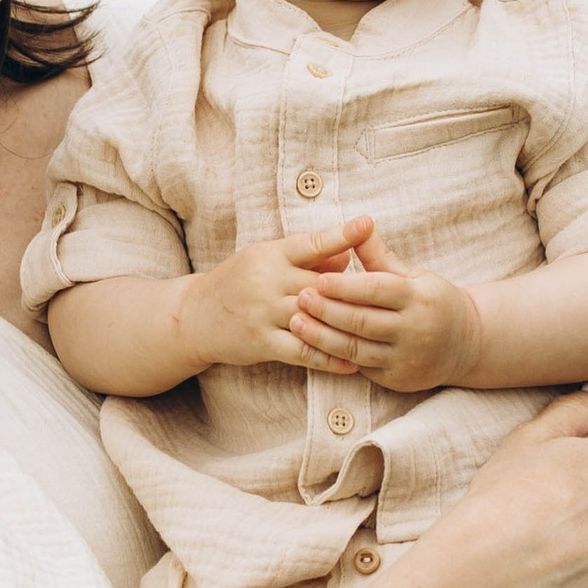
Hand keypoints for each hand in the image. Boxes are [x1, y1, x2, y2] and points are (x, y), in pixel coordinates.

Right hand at [172, 217, 377, 374]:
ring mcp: (263, 312)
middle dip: (353, 291)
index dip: (341, 235)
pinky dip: (329, 358)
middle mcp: (268, 280)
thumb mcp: (267, 259)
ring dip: (346, 327)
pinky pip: (302, 351)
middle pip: (320, 284)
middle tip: (391, 296)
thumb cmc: (241, 282)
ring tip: (380, 333)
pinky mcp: (261, 342)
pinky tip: (352, 363)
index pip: (311, 242)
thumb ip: (306, 257)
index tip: (367, 224)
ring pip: (315, 319)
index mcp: (272, 254)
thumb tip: (347, 255)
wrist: (196, 315)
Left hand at [288, 227, 479, 390]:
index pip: (377, 290)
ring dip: (322, 336)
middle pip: (362, 321)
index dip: (346, 286)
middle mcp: (414, 330)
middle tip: (300, 298)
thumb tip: (358, 225)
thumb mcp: (414, 275)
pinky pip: (360, 368)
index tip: (319, 279)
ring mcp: (405, 358)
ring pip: (356, 349)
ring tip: (296, 323)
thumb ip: (381, 257)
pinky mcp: (396, 379)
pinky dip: (334, 357)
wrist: (465, 345)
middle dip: (328, 310)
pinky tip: (312, 346)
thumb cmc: (432, 301)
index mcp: (419, 298)